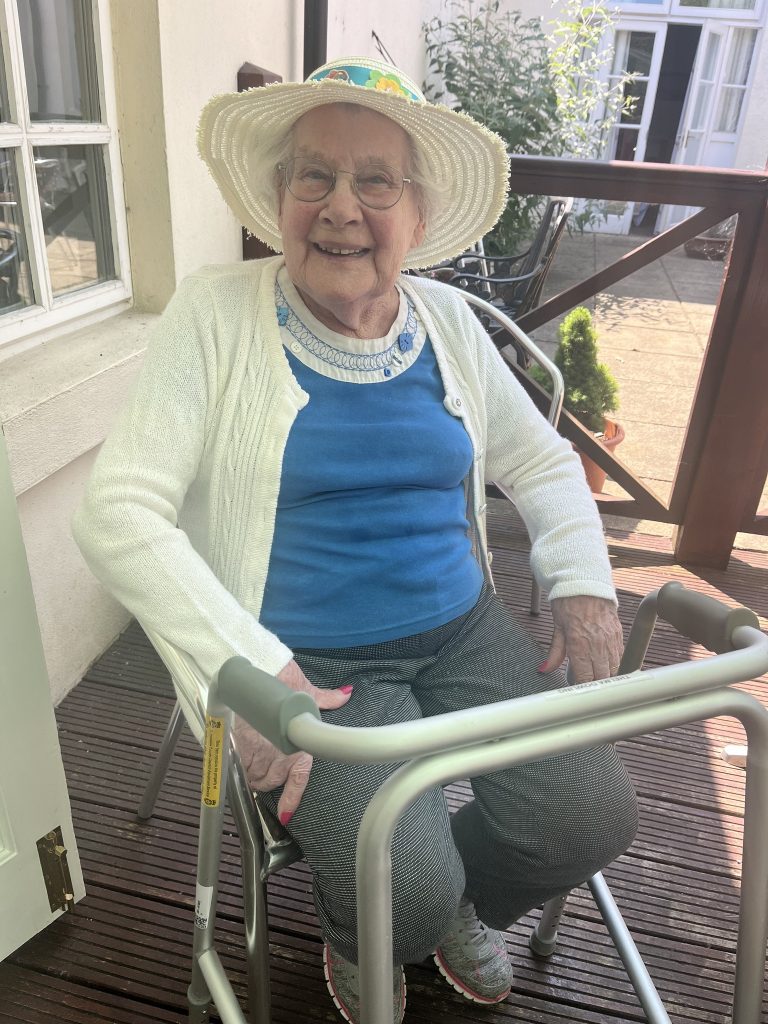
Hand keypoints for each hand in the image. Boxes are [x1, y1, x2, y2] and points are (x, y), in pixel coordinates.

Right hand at [233, 659, 351, 825]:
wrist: (259, 669)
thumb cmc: (283, 678)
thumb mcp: (308, 689)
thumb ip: (326, 698)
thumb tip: (344, 695)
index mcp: (297, 744)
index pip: (297, 780)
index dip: (291, 800)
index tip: (285, 815)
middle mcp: (276, 754)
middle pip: (269, 781)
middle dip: (267, 780)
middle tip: (266, 771)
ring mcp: (255, 751)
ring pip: (251, 776)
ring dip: (251, 774)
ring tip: (252, 765)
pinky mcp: (236, 745)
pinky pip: (236, 766)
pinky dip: (237, 766)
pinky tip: (238, 762)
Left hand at [540, 596, 622, 683]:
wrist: (584, 582)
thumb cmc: (568, 602)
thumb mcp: (557, 628)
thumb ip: (555, 653)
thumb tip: (545, 668)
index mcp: (579, 644)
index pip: (585, 678)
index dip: (582, 688)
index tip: (578, 691)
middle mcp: (597, 644)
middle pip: (602, 677)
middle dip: (595, 685)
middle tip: (588, 688)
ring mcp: (610, 639)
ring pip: (615, 669)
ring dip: (607, 677)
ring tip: (599, 680)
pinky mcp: (619, 634)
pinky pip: (620, 656)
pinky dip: (615, 664)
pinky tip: (607, 666)